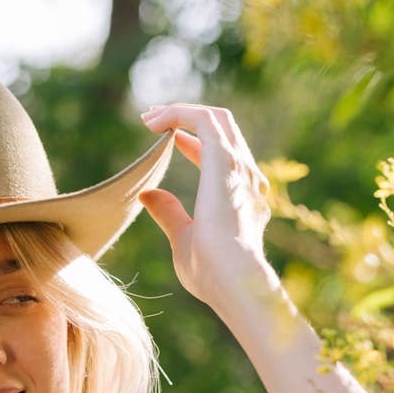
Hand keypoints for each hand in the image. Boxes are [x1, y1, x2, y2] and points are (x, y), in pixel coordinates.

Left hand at [136, 104, 273, 308]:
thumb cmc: (211, 272)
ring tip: (149, 116)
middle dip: (188, 118)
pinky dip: (180, 114)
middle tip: (153, 119)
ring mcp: (239, 168)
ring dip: (181, 112)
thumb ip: (170, 214)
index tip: (169, 138)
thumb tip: (147, 194)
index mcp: (241, 198)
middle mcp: (246, 178)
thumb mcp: (184, 239)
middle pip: (224, 130)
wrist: (233, 279)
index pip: (221, 157)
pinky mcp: (225, 161)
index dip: (193, 143)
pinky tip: (155, 122)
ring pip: (216, 119)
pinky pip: (204, 121)